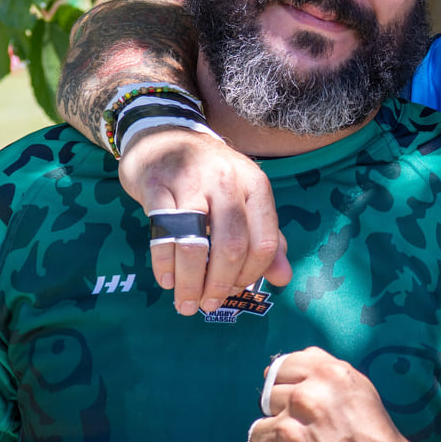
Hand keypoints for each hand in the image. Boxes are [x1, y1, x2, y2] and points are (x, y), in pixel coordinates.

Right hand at [118, 126, 292, 315]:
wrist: (163, 136)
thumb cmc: (209, 178)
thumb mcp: (245, 200)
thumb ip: (266, 238)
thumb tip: (284, 279)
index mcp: (256, 186)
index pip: (265, 242)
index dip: (252, 275)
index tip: (235, 291)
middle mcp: (227, 180)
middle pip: (231, 245)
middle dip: (219, 284)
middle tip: (207, 305)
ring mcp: (190, 180)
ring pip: (194, 242)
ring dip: (189, 281)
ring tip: (185, 302)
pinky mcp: (156, 185)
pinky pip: (161, 233)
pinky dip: (164, 264)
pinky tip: (166, 280)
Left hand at [245, 348, 428, 441]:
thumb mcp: (359, 390)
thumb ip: (321, 373)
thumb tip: (276, 370)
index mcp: (327, 375)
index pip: (281, 369)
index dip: (289, 389)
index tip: (303, 409)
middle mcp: (306, 399)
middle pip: (268, 400)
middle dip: (284, 418)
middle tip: (312, 439)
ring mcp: (289, 433)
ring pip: (259, 432)